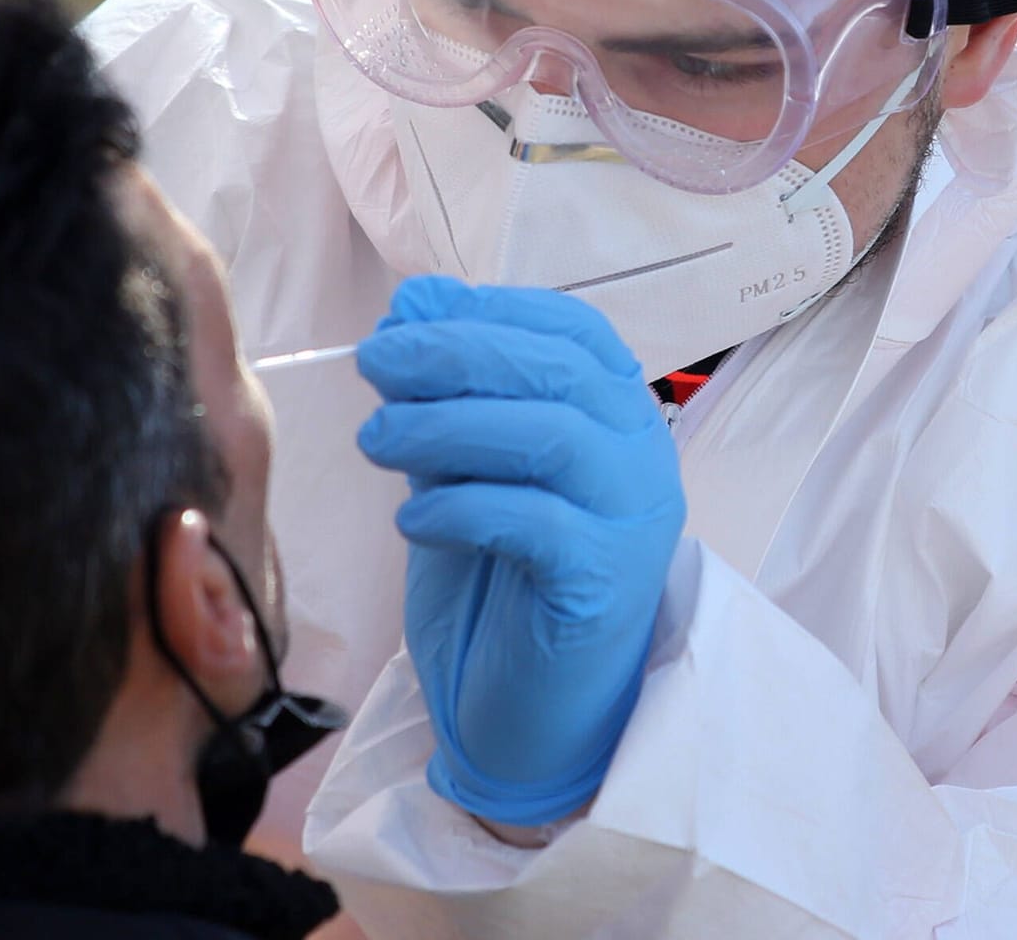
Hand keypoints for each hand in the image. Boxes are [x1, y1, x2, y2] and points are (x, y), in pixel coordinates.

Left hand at [356, 277, 685, 826]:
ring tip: (376, 440)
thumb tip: (410, 303)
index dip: (485, 309)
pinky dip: (462, 508)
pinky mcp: (605, 583)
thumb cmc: (500, 581)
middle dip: (454, 354)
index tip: (404, 318)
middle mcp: (642, 454)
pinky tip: (413, 521)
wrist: (534, 714)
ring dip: (447, 426)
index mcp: (616, 412)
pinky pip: (536, 522)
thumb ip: (446, 396)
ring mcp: (632, 519)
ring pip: (549, 437)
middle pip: (556, 371)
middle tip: (374, 364)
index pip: (570, 328)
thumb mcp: (462, 470)